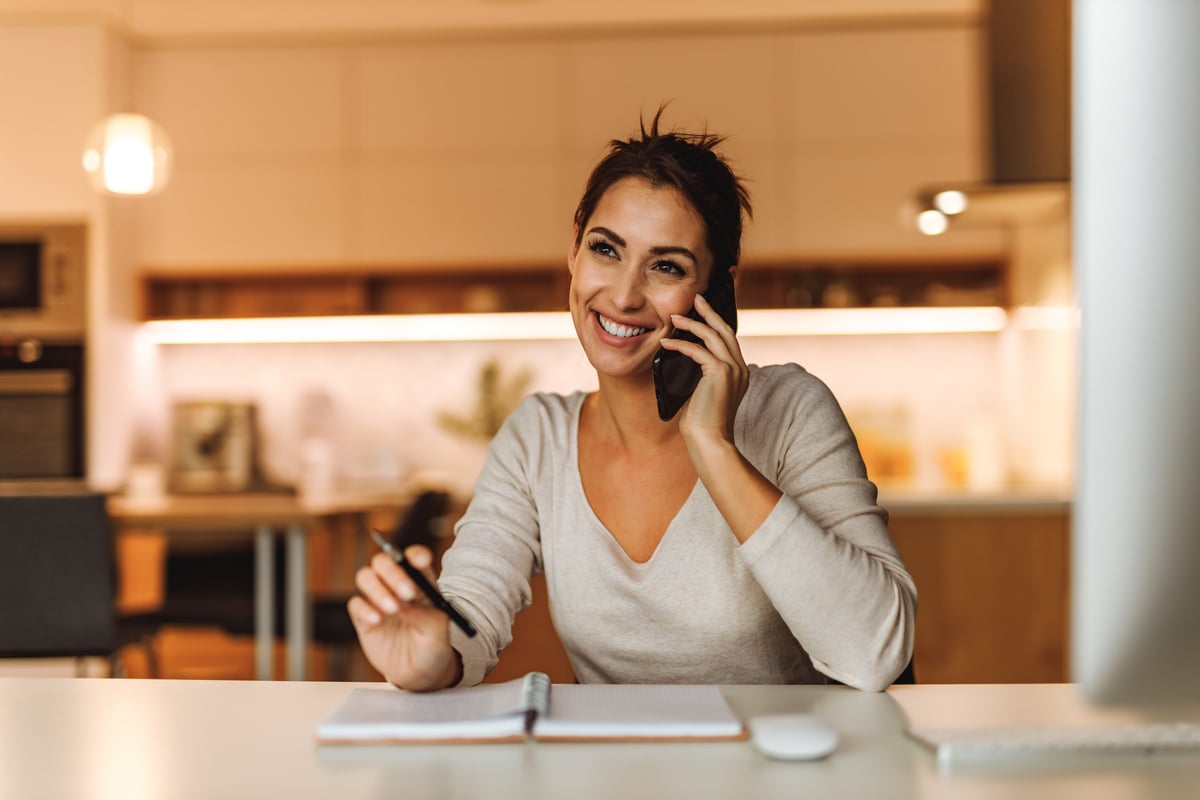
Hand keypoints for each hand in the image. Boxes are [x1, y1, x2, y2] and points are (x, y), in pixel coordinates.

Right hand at [347, 544, 462, 690]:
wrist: (418, 673)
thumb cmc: (433, 646)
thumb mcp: (438, 632)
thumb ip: (425, 616)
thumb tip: (405, 606)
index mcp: (420, 581)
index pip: (414, 558)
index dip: (415, 555)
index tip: (420, 562)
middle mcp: (396, 585)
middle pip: (384, 562)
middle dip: (394, 573)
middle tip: (406, 593)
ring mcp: (378, 599)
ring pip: (366, 577)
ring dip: (378, 589)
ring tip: (392, 610)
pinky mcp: (363, 617)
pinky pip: (356, 604)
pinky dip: (365, 609)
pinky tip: (377, 621)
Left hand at [659, 293, 749, 446]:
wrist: (710, 441)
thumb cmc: (703, 424)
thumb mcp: (704, 394)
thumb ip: (702, 376)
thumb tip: (684, 360)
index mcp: (739, 373)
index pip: (729, 340)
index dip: (716, 323)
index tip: (704, 310)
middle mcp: (740, 368)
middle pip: (725, 330)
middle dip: (709, 312)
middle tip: (696, 298)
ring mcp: (733, 369)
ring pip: (713, 335)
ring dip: (692, 324)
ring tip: (674, 317)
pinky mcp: (720, 372)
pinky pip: (698, 350)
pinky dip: (680, 345)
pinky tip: (665, 343)